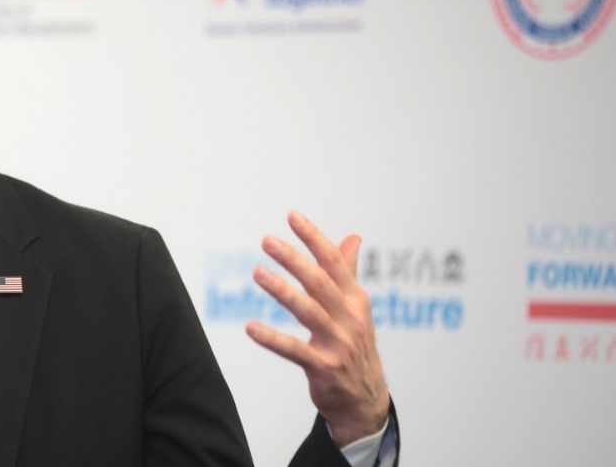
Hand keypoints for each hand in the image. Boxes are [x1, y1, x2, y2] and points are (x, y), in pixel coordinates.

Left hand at [245, 211, 389, 446]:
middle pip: (319, 282)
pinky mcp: (324, 367)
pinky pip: (294, 350)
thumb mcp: (356, 307)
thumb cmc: (354, 344)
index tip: (292, 216)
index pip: (334, 262)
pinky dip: (271, 339)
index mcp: (356, 299)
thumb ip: (348, 271)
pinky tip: (250, 328)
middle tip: (267, 240)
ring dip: (281, 290)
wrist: (365, 398)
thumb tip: (353, 236)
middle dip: (294, 259)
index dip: (313, 238)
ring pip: (307, 311)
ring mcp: (338, 343)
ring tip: (257, 272)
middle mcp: (350, 317)